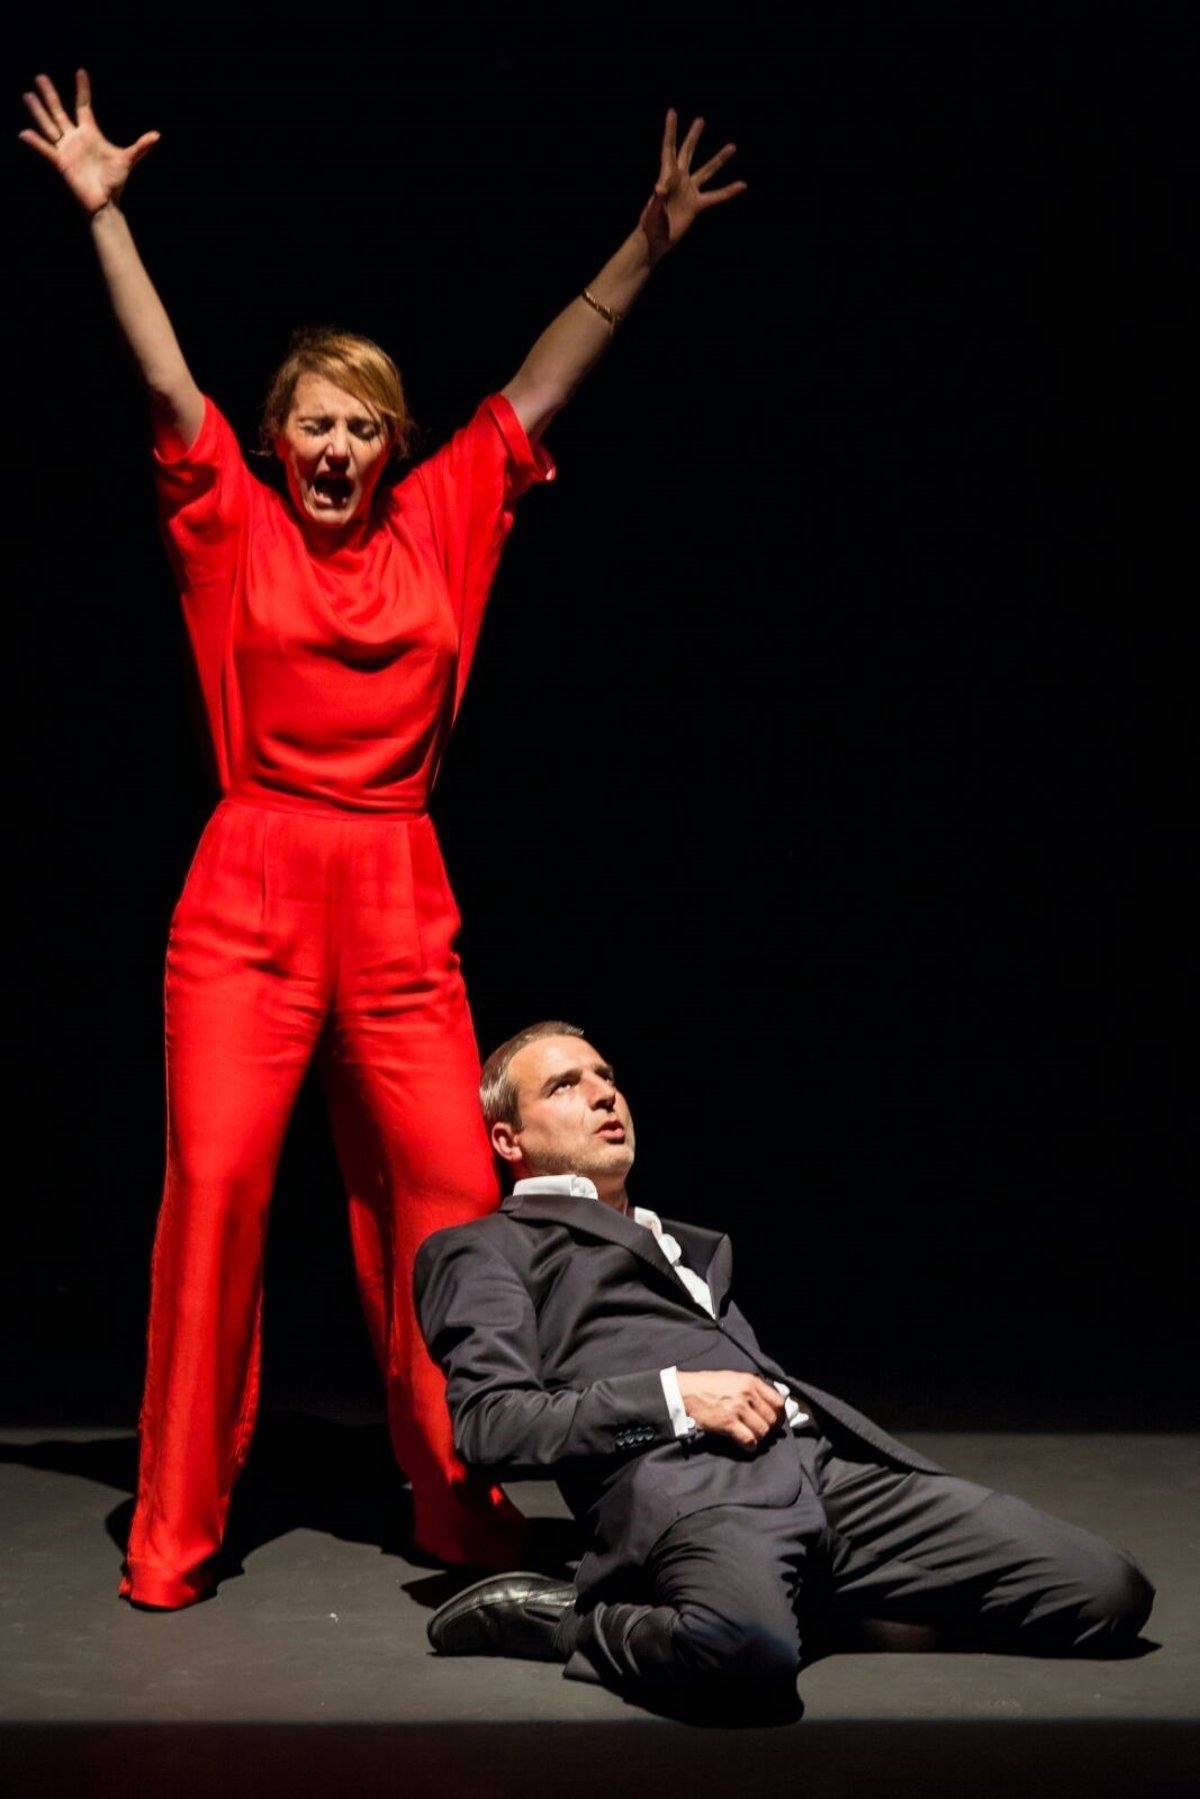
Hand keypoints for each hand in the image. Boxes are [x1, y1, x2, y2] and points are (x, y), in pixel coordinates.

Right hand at [19, 68, 159, 215]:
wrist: (106, 203)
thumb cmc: (115, 182)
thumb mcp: (128, 160)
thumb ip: (140, 147)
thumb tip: (157, 135)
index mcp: (90, 133)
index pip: (83, 106)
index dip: (82, 89)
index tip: (80, 71)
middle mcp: (75, 138)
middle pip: (59, 111)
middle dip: (50, 95)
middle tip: (40, 77)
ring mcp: (66, 149)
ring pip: (49, 125)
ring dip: (38, 111)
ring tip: (27, 95)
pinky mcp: (61, 163)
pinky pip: (45, 150)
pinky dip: (35, 142)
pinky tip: (24, 133)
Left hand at [638, 108, 746, 263]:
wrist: (656, 242)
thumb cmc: (650, 226)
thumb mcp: (652, 212)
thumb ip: (657, 199)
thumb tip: (660, 188)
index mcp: (666, 176)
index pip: (669, 148)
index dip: (671, 130)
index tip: (672, 111)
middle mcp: (679, 180)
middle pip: (687, 152)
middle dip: (693, 136)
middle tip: (700, 120)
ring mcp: (689, 191)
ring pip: (706, 171)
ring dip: (718, 160)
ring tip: (732, 147)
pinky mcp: (696, 205)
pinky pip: (716, 196)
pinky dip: (728, 192)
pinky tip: (742, 185)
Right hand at [676, 1370, 785, 1451]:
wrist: (685, 1391)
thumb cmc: (708, 1385)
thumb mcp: (734, 1378)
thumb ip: (752, 1388)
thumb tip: (769, 1403)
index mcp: (751, 1382)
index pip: (778, 1402)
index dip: (779, 1415)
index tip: (775, 1422)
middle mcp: (747, 1394)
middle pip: (772, 1419)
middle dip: (769, 1429)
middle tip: (762, 1432)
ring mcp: (738, 1409)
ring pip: (763, 1430)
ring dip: (760, 1438)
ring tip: (753, 1439)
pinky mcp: (728, 1423)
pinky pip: (749, 1439)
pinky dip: (750, 1446)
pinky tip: (747, 1446)